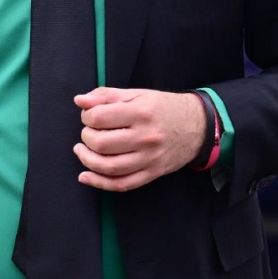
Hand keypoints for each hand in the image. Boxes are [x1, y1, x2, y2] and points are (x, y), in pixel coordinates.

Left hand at [73, 88, 206, 191]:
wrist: (197, 126)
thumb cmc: (163, 108)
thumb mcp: (137, 94)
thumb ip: (106, 96)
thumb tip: (79, 101)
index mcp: (141, 112)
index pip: (99, 118)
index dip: (86, 117)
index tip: (89, 116)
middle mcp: (145, 137)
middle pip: (101, 144)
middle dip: (86, 138)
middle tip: (88, 132)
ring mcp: (149, 158)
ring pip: (109, 167)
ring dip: (87, 160)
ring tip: (82, 151)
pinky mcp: (152, 173)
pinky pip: (122, 184)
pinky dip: (100, 183)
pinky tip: (85, 176)